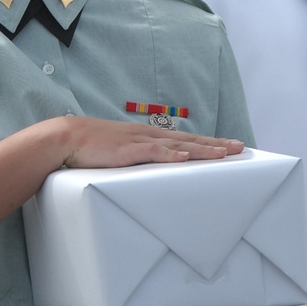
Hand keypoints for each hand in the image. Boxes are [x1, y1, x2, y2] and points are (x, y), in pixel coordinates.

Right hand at [55, 116, 244, 168]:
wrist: (66, 138)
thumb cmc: (90, 147)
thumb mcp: (119, 151)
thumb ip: (136, 158)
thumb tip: (148, 169)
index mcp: (148, 137)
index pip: (184, 139)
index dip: (207, 142)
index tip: (228, 146)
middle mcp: (149, 136)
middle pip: (189, 140)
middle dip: (215, 144)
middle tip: (240, 147)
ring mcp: (139, 142)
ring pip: (177, 146)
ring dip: (202, 149)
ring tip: (223, 154)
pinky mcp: (127, 151)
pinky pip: (153, 153)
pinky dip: (171, 155)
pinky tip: (186, 157)